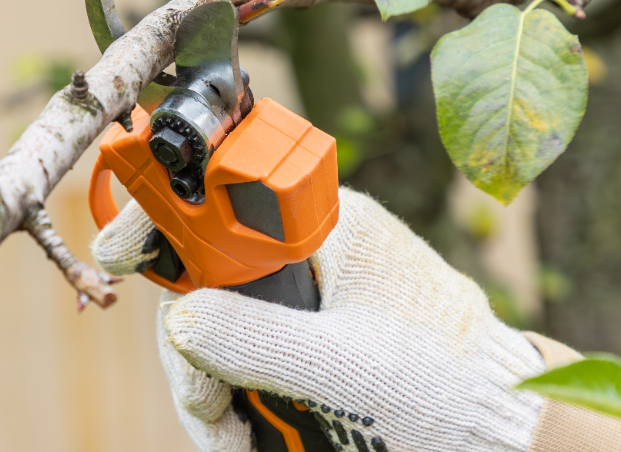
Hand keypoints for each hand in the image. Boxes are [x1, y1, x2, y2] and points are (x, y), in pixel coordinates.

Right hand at [91, 187, 545, 451]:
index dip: (165, 211)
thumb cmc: (444, 391)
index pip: (230, 192)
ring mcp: (309, 306)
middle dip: (193, 350)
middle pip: (210, 281)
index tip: (118, 251)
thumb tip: (180, 320)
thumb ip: (252, 336)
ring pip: (221, 331)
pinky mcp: (309, 350)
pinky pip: (248, 364)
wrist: (502, 439)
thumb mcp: (342, 367)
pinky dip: (236, 407)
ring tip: (236, 446)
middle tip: (207, 412)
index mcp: (328, 229)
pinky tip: (248, 442)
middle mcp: (312, 258)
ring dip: (212, 391)